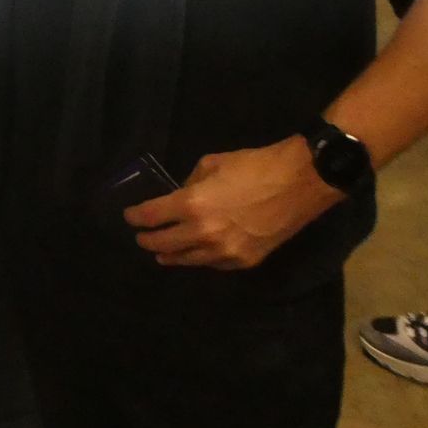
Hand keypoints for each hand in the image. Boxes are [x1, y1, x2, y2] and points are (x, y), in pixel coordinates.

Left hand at [122, 136, 342, 270]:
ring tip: (160, 253)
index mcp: (192, 205)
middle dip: (147, 239)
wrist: (298, 183)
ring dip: (170, 255)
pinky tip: (194, 255)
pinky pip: (212, 264)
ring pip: (187, 260)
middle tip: (140, 236)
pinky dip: (199, 259)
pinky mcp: (244, 261)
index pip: (152, 216)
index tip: (129, 216)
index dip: (136, 217)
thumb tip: (181, 195)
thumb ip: (190, 183)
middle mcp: (204, 233)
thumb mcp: (212, 164)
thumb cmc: (254, 166)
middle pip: (164, 243)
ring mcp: (225, 252)